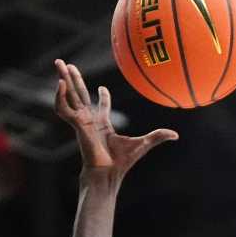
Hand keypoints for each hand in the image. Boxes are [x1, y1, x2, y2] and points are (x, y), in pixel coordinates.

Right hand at [53, 60, 176, 176]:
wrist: (108, 173)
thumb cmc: (122, 163)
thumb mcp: (144, 144)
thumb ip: (158, 137)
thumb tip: (176, 135)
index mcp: (103, 124)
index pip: (101, 108)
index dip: (102, 97)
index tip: (102, 88)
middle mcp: (90, 121)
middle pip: (80, 95)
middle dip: (74, 79)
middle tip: (67, 64)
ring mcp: (82, 121)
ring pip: (70, 95)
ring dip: (63, 79)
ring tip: (59, 62)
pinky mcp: (77, 124)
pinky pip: (64, 108)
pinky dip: (60, 95)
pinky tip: (61, 82)